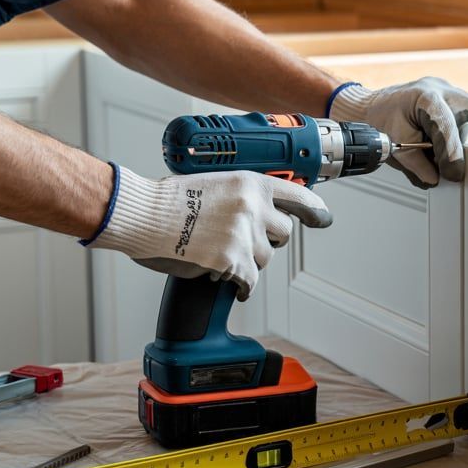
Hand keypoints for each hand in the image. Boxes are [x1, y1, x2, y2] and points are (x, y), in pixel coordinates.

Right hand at [85, 165, 331, 299]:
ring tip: (225, 256)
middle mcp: (254, 207)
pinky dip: (243, 286)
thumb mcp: (214, 181)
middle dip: (267, 240)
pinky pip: (251, 280)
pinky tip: (236, 285)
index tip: (322, 219)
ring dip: (249, 261)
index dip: (314, 209)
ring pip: (266, 258)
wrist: (144, 213)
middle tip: (245, 241)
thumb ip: (241, 196)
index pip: (297, 194)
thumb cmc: (169, 199)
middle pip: (283, 232)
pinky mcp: (233, 260)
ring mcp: (245, 235)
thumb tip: (258, 214)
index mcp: (251, 183)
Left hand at [330, 77, 467, 187]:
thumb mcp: (393, 146)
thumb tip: (436, 178)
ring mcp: (445, 91)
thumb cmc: (379, 122)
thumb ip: (416, 164)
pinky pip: (466, 113)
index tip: (455, 173)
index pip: (444, 125)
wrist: (368, 108)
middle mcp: (438, 89)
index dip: (452, 152)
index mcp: (423, 96)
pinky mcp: (449, 100)